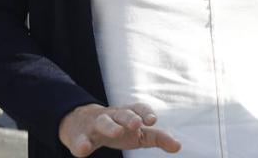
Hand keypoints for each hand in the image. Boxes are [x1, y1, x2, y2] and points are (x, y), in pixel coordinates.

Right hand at [58, 102, 180, 156]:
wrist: (82, 124)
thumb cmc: (118, 129)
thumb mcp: (138, 134)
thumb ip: (157, 138)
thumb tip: (178, 146)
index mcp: (128, 114)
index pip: (138, 108)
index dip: (146, 113)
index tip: (153, 120)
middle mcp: (112, 116)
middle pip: (122, 113)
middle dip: (130, 117)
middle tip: (137, 123)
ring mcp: (95, 125)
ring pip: (102, 122)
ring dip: (110, 126)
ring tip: (117, 132)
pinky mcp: (79, 137)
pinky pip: (80, 140)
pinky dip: (82, 144)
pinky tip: (84, 149)